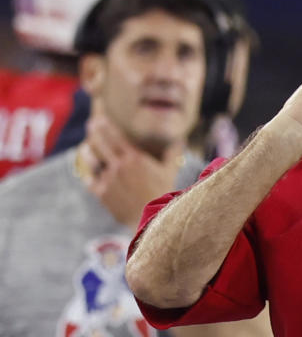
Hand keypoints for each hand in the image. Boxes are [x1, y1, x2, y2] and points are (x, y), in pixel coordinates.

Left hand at [81, 110, 184, 228]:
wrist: (152, 218)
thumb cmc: (164, 193)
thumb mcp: (170, 171)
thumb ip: (172, 154)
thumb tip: (181, 140)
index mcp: (134, 158)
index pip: (115, 136)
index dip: (106, 126)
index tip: (100, 118)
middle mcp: (118, 166)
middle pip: (101, 144)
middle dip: (94, 132)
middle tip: (91, 124)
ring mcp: (108, 179)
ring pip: (92, 161)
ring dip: (87, 152)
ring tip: (86, 148)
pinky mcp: (102, 193)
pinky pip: (91, 181)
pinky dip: (90, 176)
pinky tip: (89, 173)